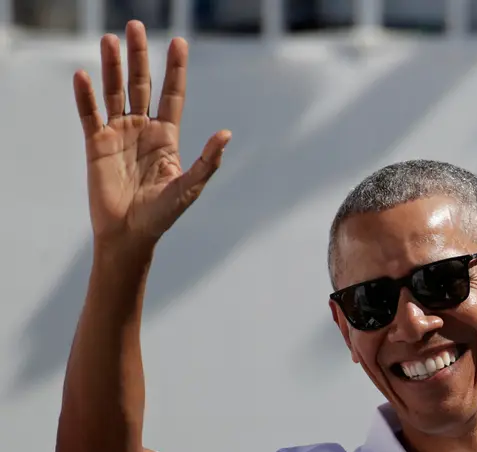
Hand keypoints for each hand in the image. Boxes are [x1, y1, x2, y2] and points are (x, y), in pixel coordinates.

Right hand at [74, 20, 229, 254]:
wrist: (130, 234)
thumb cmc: (163, 214)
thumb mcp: (189, 186)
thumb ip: (207, 161)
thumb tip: (226, 134)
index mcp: (168, 136)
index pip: (172, 94)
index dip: (175, 69)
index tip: (179, 42)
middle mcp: (143, 129)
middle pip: (141, 84)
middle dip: (139, 56)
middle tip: (135, 25)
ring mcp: (119, 134)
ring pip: (114, 92)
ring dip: (111, 66)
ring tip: (109, 40)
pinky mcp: (96, 145)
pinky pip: (89, 115)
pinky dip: (86, 96)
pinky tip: (83, 75)